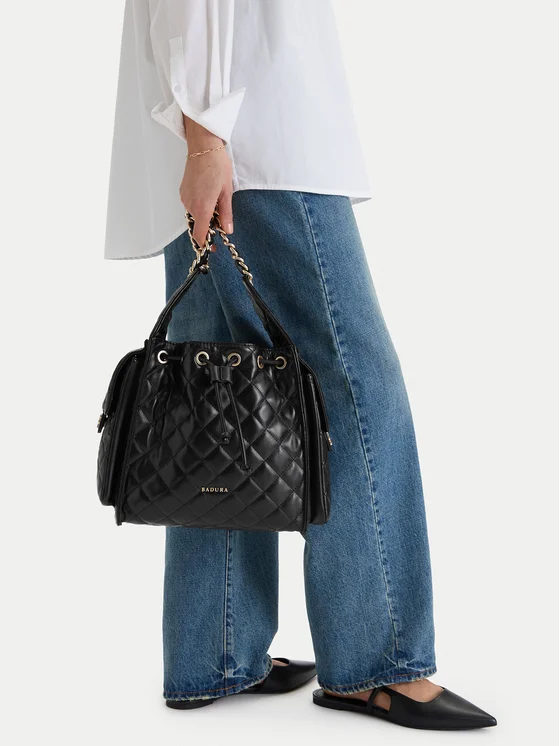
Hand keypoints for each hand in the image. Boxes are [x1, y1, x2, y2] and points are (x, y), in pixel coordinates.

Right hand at [180, 117, 233, 249]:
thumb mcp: (227, 192)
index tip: (212, 249)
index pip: (200, 235)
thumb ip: (226, 213)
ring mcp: (184, 198)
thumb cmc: (217, 166)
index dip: (206, 244)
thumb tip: (227, 230)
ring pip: (194, 215)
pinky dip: (199, 206)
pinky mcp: (182, 192)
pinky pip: (191, 205)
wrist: (203, 146)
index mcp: (202, 207)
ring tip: (216, 202)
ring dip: (204, 215)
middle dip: (208, 227)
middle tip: (221, 221)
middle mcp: (190, 205)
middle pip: (198, 225)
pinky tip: (208, 195)